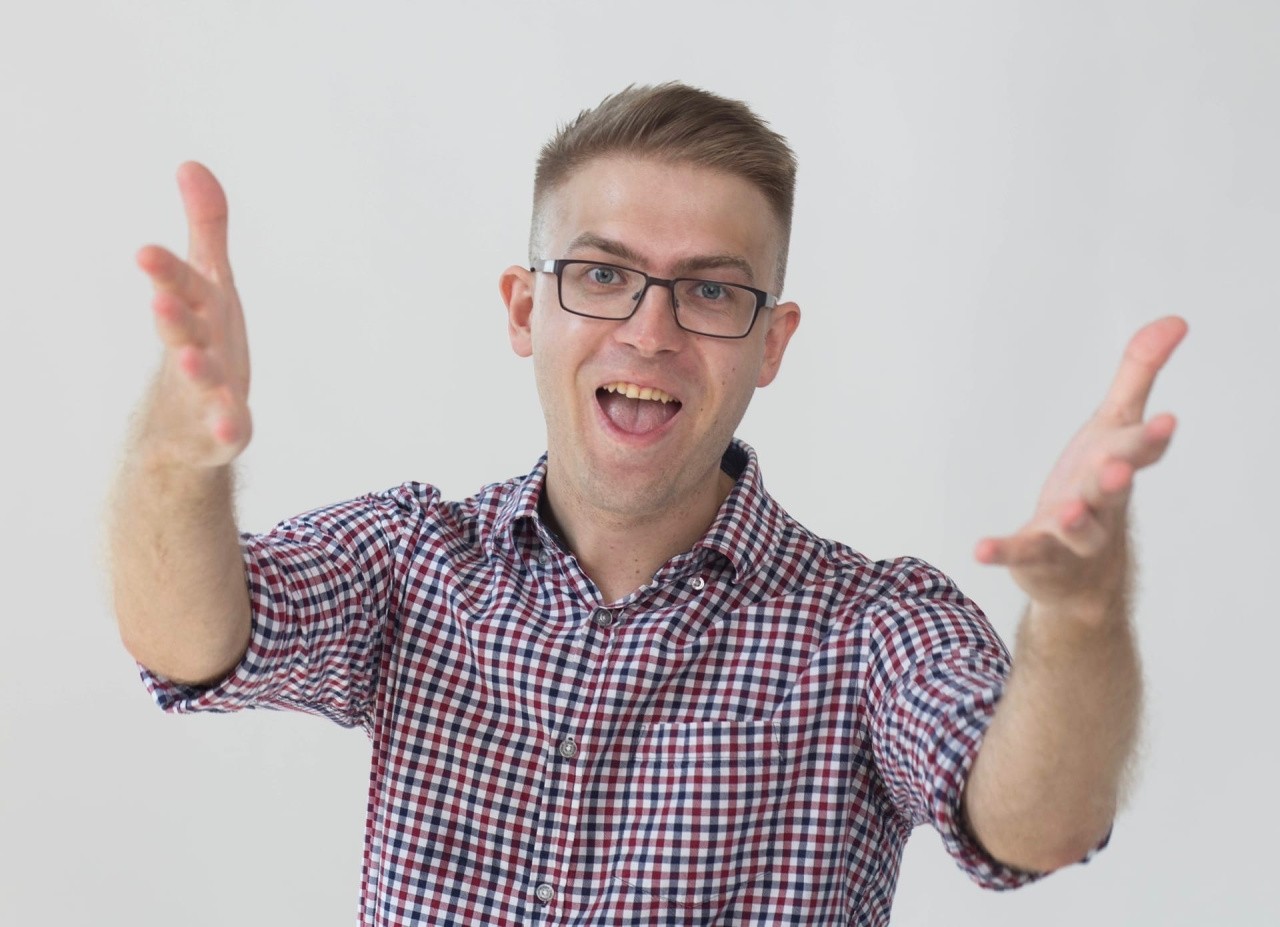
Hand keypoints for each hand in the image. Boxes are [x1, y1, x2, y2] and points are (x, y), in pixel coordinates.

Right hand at [135, 162, 251, 468]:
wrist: (180, 426)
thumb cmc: (200, 339)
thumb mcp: (209, 283)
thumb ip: (205, 229)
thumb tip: (192, 163)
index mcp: (195, 311)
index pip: (181, 284)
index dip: (165, 271)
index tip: (145, 252)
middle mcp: (195, 348)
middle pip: (183, 329)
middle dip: (172, 313)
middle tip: (160, 299)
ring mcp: (205, 392)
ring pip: (199, 379)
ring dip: (195, 367)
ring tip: (188, 357)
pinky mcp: (222, 430)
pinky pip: (224, 431)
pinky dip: (225, 428)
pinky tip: (232, 428)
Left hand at [974, 317, 1187, 618]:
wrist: (1087, 575)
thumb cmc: (1098, 486)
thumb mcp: (1114, 426)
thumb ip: (1138, 375)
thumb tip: (1175, 320)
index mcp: (1118, 465)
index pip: (1141, 450)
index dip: (1153, 438)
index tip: (1168, 420)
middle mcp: (1101, 504)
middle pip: (1111, 491)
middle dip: (1117, 479)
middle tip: (1118, 469)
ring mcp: (1071, 537)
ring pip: (1079, 531)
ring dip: (1074, 521)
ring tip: (1064, 512)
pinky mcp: (1038, 558)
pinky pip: (1023, 554)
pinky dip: (1004, 552)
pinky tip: (981, 550)